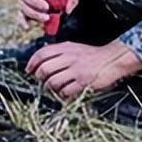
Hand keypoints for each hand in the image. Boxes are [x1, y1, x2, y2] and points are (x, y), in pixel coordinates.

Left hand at [26, 40, 141, 98]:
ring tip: (53, 88)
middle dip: (39, 78)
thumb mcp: (73, 47)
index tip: (29, 70)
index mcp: (65, 48)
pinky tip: (65, 93)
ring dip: (50, 88)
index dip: (31, 63)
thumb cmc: (91, 55)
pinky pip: (66, 91)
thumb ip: (57, 52)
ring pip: (53, 81)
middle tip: (41, 81)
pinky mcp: (84, 82)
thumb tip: (39, 62)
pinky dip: (62, 94)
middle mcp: (69, 58)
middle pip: (44, 69)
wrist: (113, 59)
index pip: (41, 54)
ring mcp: (76, 70)